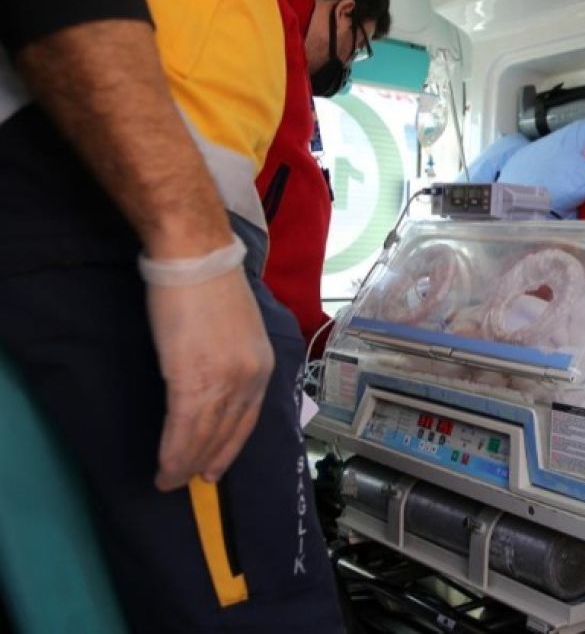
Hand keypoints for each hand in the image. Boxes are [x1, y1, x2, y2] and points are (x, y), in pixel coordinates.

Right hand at [147, 267, 273, 490]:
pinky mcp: (193, 378)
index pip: (247, 419)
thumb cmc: (210, 287)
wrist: (196, 259)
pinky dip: (173, 451)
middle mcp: (250, 379)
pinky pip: (183, 426)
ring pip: (204, 435)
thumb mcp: (238, 330)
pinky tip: (165, 467)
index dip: (230, 447)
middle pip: (227, 433)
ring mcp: (223, 381)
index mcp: (263, 366)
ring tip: (170, 482)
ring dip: (186, 463)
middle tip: (191, 482)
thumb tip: (216, 378)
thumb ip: (233, 359)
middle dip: (208, 461)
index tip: (217, 467)